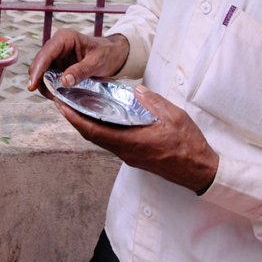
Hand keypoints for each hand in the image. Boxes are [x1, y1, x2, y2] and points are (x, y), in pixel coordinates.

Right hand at [26, 29, 129, 94]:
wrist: (114, 55)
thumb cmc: (107, 53)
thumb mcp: (97, 62)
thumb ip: (81, 71)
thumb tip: (64, 81)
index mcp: (65, 38)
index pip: (45, 54)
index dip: (37, 70)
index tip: (32, 86)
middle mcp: (57, 45)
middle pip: (40, 63)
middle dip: (39, 80)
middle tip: (48, 96)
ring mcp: (57, 56)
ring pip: (42, 71)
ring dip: (45, 85)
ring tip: (54, 97)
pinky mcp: (59, 65)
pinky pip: (49, 76)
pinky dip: (50, 86)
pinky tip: (56, 94)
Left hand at [53, 85, 218, 193]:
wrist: (199, 171)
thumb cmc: (189, 146)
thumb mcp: (174, 117)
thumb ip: (153, 102)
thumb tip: (137, 90)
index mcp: (132, 141)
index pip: (95, 131)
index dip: (75, 119)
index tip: (62, 107)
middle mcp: (126, 151)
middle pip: (93, 136)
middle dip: (75, 120)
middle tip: (63, 103)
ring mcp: (130, 155)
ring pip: (101, 140)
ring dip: (87, 125)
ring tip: (77, 108)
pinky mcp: (135, 156)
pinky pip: (112, 142)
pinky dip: (101, 130)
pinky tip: (102, 120)